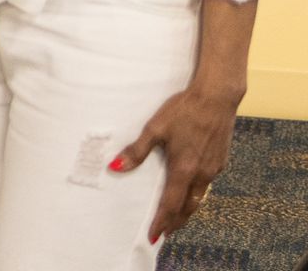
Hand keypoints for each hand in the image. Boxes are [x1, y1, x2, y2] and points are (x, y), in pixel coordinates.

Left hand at [111, 84, 238, 241]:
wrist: (217, 98)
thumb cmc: (184, 110)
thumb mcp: (155, 128)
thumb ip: (136, 151)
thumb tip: (115, 167)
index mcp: (184, 169)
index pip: (170, 204)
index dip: (161, 222)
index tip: (153, 237)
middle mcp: (202, 174)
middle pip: (188, 207)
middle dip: (175, 222)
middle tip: (164, 233)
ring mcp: (214, 168)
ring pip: (199, 198)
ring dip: (186, 211)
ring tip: (176, 218)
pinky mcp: (220, 160)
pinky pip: (206, 185)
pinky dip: (196, 195)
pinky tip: (190, 191)